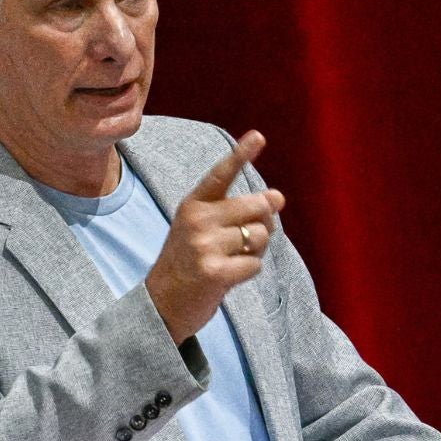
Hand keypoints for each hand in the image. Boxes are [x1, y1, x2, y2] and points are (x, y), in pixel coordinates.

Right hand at [145, 130, 285, 343]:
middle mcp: (197, 221)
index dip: (241, 154)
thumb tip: (278, 197)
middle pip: (256, 206)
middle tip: (248, 237)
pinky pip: (256, 264)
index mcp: (193, 205)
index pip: (221, 175)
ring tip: (233, 259)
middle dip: (265, 221)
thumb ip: (236, 211)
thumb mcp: (201, 228)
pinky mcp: (215, 273)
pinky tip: (230, 276)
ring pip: (260, 236)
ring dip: (256, 250)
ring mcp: (205, 246)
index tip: (258, 136)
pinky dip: (249, 271)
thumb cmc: (189, 261)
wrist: (162, 304)